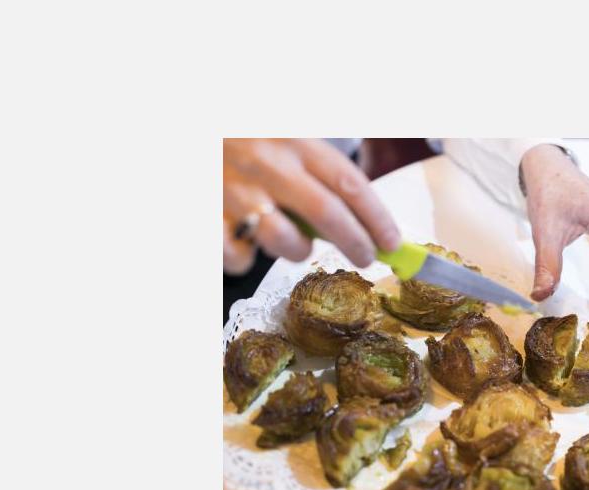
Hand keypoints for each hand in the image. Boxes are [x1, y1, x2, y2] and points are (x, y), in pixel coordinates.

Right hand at [223, 139, 400, 273]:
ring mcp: (236, 192)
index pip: (349, 184)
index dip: (377, 217)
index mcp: (294, 142)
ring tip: (296, 242)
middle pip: (326, 213)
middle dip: (355, 242)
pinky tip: (246, 242)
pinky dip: (246, 259)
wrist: (196, 131)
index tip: (392, 242)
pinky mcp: (208, 216)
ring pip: (284, 240)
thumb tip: (362, 218)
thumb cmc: (245, 137)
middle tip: (366, 257)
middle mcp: (268, 165)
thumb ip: (317, 167)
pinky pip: (238, 256)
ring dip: (299, 250)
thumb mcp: (286, 135)